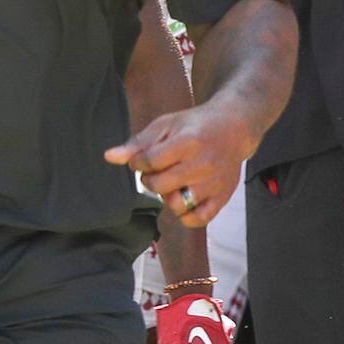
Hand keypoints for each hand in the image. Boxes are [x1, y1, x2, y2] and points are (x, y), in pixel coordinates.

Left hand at [105, 103, 254, 228]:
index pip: (150, 161)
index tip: (140, 159)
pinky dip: (185, 215)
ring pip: (178, 205)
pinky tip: (182, 198)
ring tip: (171, 183)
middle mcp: (202, 165)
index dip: (137, 162)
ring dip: (167, 197)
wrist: (234, 128)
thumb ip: (138, 143)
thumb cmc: (195, 125)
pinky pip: (199, 219)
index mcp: (187, 142)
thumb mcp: (165, 124)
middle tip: (155, 171)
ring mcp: (214, 184)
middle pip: (160, 185)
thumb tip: (109, 157)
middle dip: (149, 179)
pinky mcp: (223, 197)